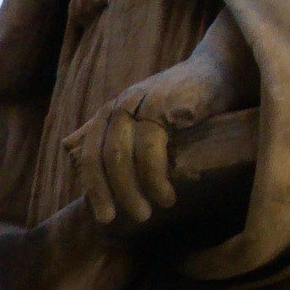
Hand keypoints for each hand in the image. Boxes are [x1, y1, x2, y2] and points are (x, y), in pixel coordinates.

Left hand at [80, 35, 259, 229]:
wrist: (218, 73)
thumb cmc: (182, 105)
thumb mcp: (146, 121)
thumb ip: (114, 136)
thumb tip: (71, 153)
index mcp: (110, 113)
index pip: (88, 154)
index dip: (94, 188)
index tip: (105, 216)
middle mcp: (119, 106)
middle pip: (102, 157)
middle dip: (114, 193)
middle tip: (136, 216)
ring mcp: (138, 103)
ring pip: (121, 155)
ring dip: (135, 189)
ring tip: (155, 208)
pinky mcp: (161, 104)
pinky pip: (149, 148)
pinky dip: (155, 177)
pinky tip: (166, 193)